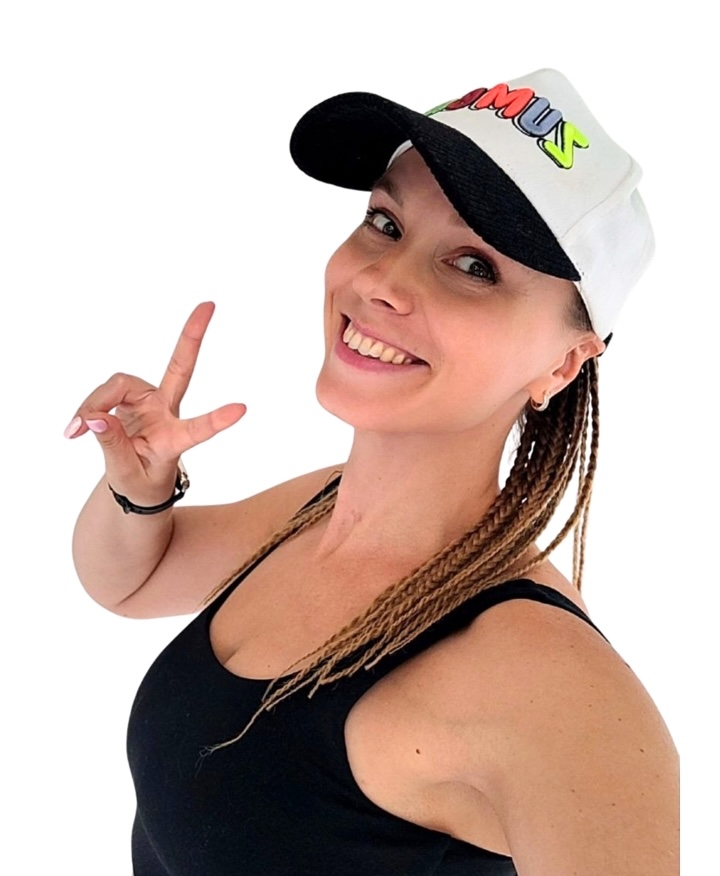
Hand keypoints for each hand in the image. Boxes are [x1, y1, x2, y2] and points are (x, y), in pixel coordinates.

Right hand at [64, 302, 245, 505]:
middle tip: (208, 305)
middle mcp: (166, 413)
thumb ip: (112, 444)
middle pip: (178, 368)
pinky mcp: (131, 397)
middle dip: (192, 336)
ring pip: (119, 384)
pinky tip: (75, 429)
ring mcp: (149, 401)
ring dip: (94, 403)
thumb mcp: (126, 473)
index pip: (197, 429)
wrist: (134, 482)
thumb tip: (95, 416)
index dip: (217, 420)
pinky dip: (88, 407)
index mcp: (175, 440)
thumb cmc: (140, 481)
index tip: (242, 409)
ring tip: (76, 431)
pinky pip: (105, 392)